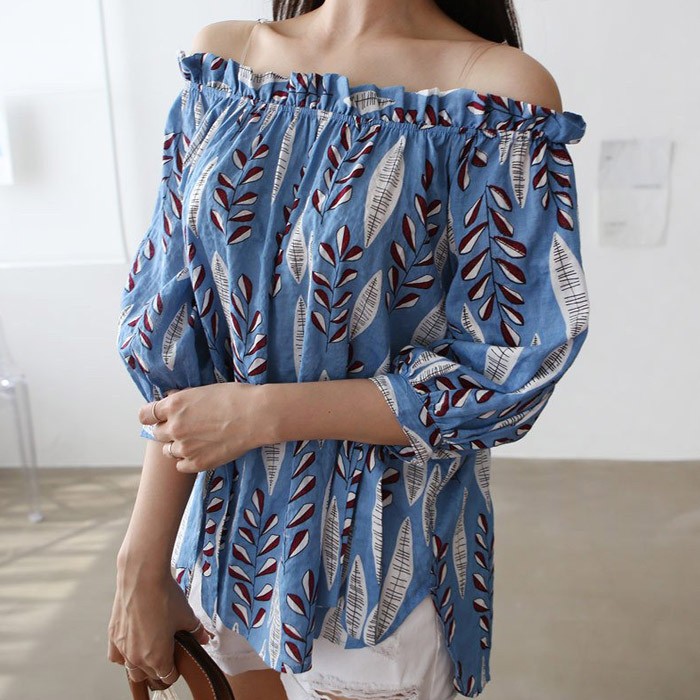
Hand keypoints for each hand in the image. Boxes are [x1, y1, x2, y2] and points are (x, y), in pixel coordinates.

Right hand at [107, 564, 212, 687]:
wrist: (142, 577)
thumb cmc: (164, 596)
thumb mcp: (187, 615)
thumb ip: (196, 631)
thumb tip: (204, 638)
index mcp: (157, 658)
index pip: (167, 677)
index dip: (176, 670)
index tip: (179, 661)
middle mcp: (137, 658)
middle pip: (149, 675)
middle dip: (159, 668)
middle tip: (167, 653)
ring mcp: (123, 648)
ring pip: (131, 669)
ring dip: (141, 665)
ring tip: (150, 650)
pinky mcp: (113, 635)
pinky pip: (116, 656)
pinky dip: (123, 656)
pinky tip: (133, 645)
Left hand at [138, 383, 270, 472]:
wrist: (257, 416)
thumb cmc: (235, 397)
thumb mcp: (204, 390)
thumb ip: (183, 398)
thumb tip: (171, 399)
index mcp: (174, 405)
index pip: (145, 414)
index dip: (152, 415)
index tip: (159, 416)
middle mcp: (174, 427)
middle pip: (156, 433)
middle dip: (167, 429)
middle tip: (185, 427)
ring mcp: (185, 447)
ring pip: (168, 450)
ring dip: (178, 445)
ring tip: (197, 440)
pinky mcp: (197, 463)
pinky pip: (180, 466)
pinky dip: (188, 460)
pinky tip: (201, 452)